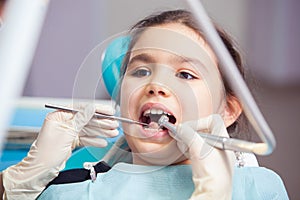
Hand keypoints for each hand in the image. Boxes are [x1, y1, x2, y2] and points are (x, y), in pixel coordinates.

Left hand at [2, 103, 118, 198]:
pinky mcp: (70, 140)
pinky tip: (103, 141)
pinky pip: (85, 138)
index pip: (81, 109)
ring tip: (112, 133)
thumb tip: (92, 108)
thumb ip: (81, 119)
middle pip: (86, 119)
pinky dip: (94, 140)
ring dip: (101, 132)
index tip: (109, 111)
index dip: (97, 110)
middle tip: (114, 124)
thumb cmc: (47, 153)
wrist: (41, 170)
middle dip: (101, 123)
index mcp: (58, 116)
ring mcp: (67, 131)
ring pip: (88, 129)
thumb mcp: (67, 133)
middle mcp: (63, 122)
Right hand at [171, 114, 234, 199]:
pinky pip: (198, 150)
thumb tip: (179, 127)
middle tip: (181, 133)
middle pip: (205, 130)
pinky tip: (186, 150)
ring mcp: (215, 155)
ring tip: (183, 143)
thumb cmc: (213, 173)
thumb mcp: (197, 147)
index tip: (188, 128)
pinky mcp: (208, 163)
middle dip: (191, 131)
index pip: (213, 120)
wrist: (214, 193)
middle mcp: (221, 146)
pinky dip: (190, 148)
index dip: (199, 122)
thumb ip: (187, 133)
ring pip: (200, 140)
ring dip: (189, 140)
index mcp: (224, 139)